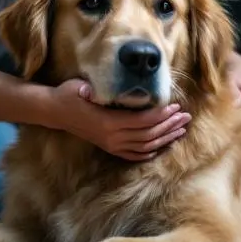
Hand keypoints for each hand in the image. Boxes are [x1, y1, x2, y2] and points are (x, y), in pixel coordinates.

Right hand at [48, 78, 191, 161]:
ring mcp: (111, 145)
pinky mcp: (109, 148)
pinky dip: (150, 151)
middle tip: (186, 117)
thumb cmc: (69, 94)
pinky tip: (161, 146)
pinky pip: (134, 154)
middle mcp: (112, 137)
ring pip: (145, 146)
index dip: (161, 114)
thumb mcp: (79, 87)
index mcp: (108, 122)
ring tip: (181, 130)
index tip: (175, 106)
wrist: (55, 111)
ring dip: (165, 138)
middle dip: (169, 125)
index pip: (143, 120)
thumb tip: (99, 87)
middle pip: (149, 134)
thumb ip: (92, 88)